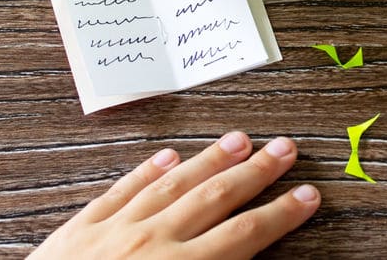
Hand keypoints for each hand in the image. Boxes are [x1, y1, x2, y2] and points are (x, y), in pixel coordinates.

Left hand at [31, 132, 319, 258]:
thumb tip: (247, 259)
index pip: (245, 236)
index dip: (281, 214)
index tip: (306, 196)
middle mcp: (153, 244)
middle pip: (217, 198)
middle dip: (256, 172)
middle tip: (284, 149)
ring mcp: (114, 232)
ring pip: (174, 184)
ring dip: (209, 160)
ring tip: (237, 139)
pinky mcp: (79, 231)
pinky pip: (119, 192)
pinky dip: (145, 172)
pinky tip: (165, 157)